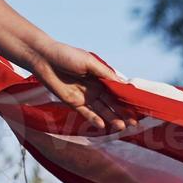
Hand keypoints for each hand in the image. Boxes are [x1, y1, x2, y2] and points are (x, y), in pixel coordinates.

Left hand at [23, 39, 141, 132]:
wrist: (43, 58)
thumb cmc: (66, 55)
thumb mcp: (88, 62)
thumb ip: (105, 74)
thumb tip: (124, 83)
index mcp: (99, 75)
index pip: (117, 89)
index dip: (127, 98)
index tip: (139, 107)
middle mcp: (94, 87)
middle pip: (112, 102)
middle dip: (123, 112)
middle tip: (134, 122)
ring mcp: (84, 96)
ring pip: (101, 109)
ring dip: (112, 118)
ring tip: (122, 126)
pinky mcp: (73, 103)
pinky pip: (86, 113)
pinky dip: (94, 119)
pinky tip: (103, 125)